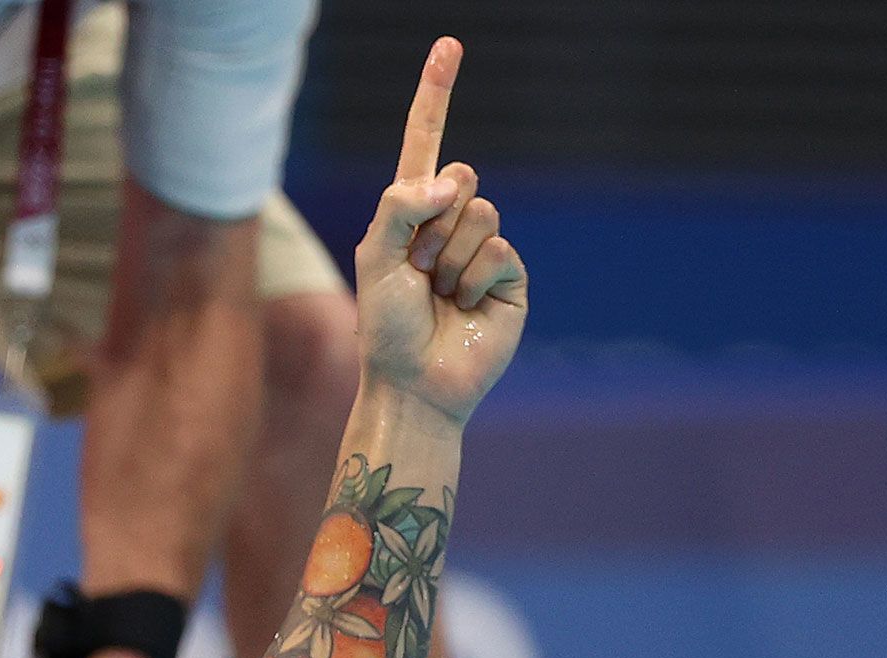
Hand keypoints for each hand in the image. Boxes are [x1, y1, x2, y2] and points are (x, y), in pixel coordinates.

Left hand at [354, 39, 526, 427]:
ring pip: (481, 211)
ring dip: (450, 257)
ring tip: (438, 295)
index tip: (449, 45)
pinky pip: (500, 247)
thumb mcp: (376, 257)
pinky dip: (474, 277)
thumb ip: (400, 205)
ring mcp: (483, 248)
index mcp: (411, 213)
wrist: (414, 384)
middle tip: (417, 271)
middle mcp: (449, 223)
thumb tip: (453, 178)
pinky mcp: (510, 276)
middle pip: (461, 175)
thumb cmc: (385, 327)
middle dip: (432, 223)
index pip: (426, 142)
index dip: (436, 94)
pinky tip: (463, 308)